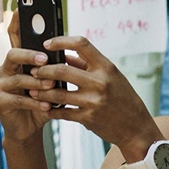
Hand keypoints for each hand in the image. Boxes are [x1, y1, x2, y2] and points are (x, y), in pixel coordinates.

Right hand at [0, 10, 55, 142]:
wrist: (31, 128)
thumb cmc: (43, 101)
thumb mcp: (53, 83)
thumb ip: (56, 67)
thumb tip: (68, 53)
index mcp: (20, 60)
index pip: (16, 36)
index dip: (17, 22)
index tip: (22, 10)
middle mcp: (7, 68)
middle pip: (13, 53)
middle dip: (29, 55)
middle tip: (45, 59)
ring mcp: (1, 84)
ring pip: (17, 77)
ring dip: (36, 81)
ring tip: (51, 86)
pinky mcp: (0, 100)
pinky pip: (17, 98)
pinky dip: (34, 101)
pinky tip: (46, 105)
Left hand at [26, 35, 160, 152]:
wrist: (135, 127)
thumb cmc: (123, 98)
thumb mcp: (111, 77)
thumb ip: (88, 65)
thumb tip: (64, 54)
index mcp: (106, 67)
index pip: (81, 44)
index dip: (61, 41)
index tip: (47, 44)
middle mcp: (100, 82)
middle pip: (62, 69)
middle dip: (43, 70)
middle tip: (33, 71)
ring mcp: (93, 101)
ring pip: (58, 93)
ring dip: (41, 92)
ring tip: (32, 91)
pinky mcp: (88, 118)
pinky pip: (63, 112)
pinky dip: (51, 110)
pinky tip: (45, 108)